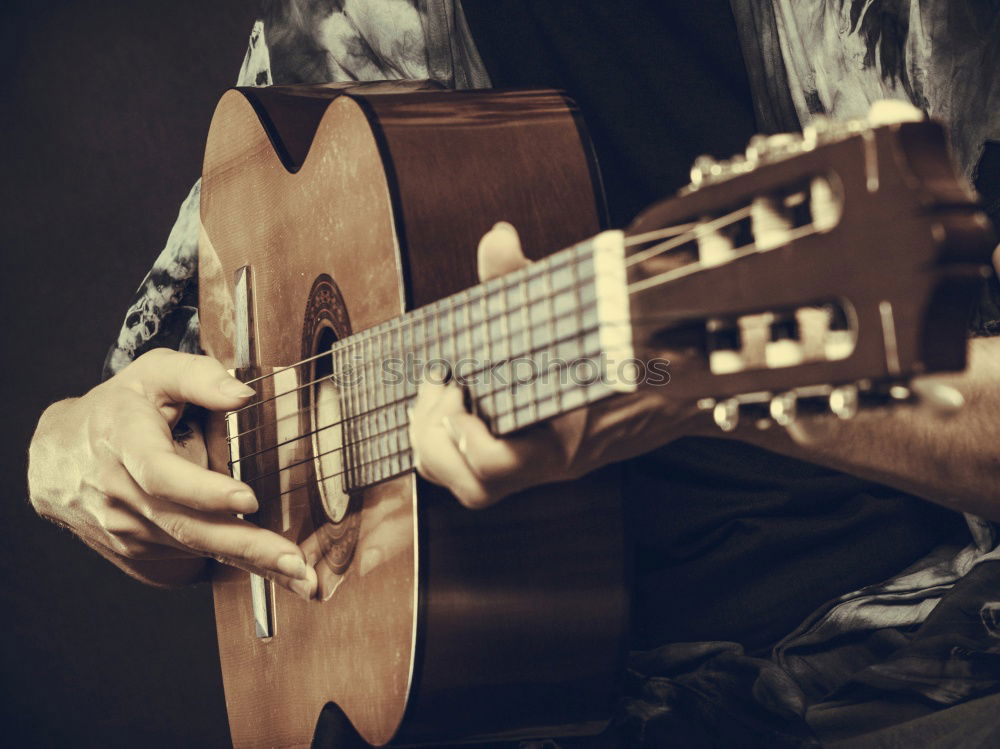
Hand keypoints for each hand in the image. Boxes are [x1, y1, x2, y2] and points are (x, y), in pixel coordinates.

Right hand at [28, 348, 316, 598]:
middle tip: (295, 564)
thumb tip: (243, 393)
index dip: (203, 490)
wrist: (56, 456)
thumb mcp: (154, 374)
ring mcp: (127, 529)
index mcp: (124, 442)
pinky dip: (233, 566)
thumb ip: (198, 376)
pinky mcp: (138, 549)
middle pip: (186, 526)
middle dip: (246, 546)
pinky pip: (190, 558)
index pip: (162, 474)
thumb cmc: (118, 408)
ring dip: (250, 567)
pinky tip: (273, 575)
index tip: (248, 498)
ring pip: (194, 549)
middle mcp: (121, 494)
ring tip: (301, 579)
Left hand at [408, 222, 700, 508]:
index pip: (498, 465)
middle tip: (436, 387)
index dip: (465, 438)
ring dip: (435, 445)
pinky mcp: (525, 461)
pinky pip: (474, 473)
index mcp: (564, 440)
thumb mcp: (573, 308)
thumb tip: (496, 236)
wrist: (666, 380)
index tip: (456, 387)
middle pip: (474, 489)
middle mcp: (548, 464)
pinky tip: (448, 398)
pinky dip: (449, 441)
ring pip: (471, 489)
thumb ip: (523, 276)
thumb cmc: (615, 342)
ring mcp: (536, 469)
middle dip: (434, 441)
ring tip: (435, 394)